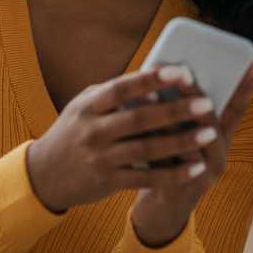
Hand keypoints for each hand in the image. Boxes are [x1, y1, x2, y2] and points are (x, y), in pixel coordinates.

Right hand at [24, 62, 227, 213]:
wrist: (43, 174)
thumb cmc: (73, 131)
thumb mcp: (84, 106)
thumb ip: (114, 93)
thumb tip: (156, 76)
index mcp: (89, 106)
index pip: (122, 88)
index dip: (151, 79)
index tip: (180, 71)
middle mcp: (93, 130)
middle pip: (140, 119)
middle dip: (176, 110)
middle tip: (206, 103)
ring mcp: (101, 157)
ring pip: (147, 149)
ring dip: (181, 141)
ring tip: (208, 133)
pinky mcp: (108, 182)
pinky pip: (145, 178)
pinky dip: (172, 173)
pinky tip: (194, 168)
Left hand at [129, 53, 252, 247]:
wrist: (162, 206)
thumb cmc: (170, 161)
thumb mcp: (180, 133)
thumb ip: (180, 110)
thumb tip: (164, 70)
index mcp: (220, 137)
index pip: (237, 106)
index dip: (247, 84)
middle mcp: (219, 154)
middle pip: (214, 121)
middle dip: (198, 96)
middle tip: (186, 74)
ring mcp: (206, 172)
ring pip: (195, 140)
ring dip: (177, 116)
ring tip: (158, 93)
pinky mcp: (187, 187)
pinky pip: (176, 162)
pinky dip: (160, 143)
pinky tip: (143, 130)